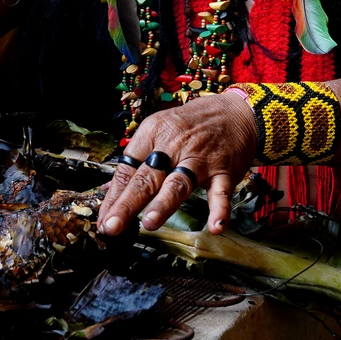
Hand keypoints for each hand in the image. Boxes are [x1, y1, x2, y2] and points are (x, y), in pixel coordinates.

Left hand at [98, 92, 258, 237]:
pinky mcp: (224, 170)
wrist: (236, 112)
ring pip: (178, 183)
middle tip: (112, 226)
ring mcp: (199, 159)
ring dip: (163, 204)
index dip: (114, 197)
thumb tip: (109, 191)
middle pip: (147, 178)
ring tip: (148, 223)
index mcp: (152, 134)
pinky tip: (214, 227)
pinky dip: (219, 210)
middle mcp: (173, 146)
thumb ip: (137, 162)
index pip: (128, 169)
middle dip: (127, 203)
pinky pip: (221, 192)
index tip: (103, 220)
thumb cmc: (192, 125)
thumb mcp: (160, 131)